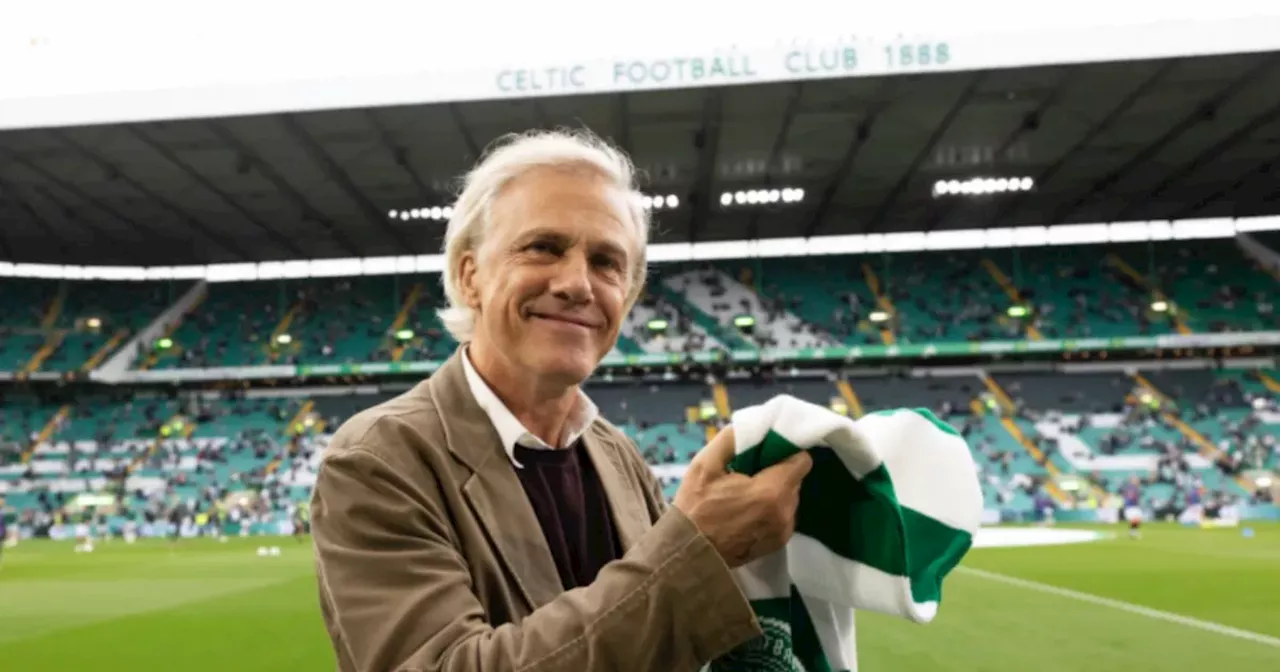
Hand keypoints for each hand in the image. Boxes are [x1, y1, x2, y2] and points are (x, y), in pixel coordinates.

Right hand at [672, 427, 811, 567]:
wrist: (689, 553)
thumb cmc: (695, 507)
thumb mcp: (705, 464)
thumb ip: (733, 439)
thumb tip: (755, 424)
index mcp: (772, 491)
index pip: (802, 461)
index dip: (785, 452)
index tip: (766, 452)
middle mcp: (785, 512)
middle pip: (794, 479)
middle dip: (776, 472)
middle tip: (748, 473)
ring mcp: (783, 531)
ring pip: (789, 497)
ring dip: (774, 491)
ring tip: (744, 494)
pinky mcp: (779, 543)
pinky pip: (784, 515)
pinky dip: (771, 509)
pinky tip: (747, 512)